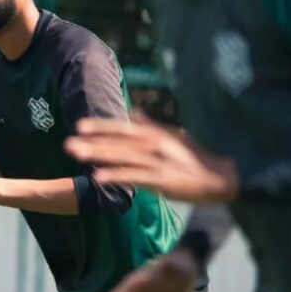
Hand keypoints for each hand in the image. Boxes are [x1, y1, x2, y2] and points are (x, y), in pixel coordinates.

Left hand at [64, 111, 238, 202]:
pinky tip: (98, 178)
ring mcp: (157, 161)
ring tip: (76, 156)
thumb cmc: (195, 156)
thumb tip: (133, 112)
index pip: (122, 128)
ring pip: (122, 157)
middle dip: (92, 142)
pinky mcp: (163, 180)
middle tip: (68, 144)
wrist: (222, 175)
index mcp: (154, 134)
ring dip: (98, 156)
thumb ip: (150, 124)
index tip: (79, 126)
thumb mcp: (172, 135)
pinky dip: (116, 177)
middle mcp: (153, 144)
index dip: (100, 127)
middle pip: (117, 142)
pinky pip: (135, 177)